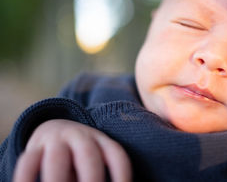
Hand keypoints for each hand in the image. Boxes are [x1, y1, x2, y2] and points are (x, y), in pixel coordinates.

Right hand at [13, 119, 131, 181]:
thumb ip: (97, 176)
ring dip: (57, 180)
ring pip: (57, 159)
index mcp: (102, 141)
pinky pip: (28, 162)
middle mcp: (81, 137)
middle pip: (88, 156)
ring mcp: (56, 140)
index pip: (116, 156)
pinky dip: (26, 178)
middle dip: (91, 180)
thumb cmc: (82, 157)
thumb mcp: (95, 162)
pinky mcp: (33, 148)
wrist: (54, 128)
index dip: (122, 175)